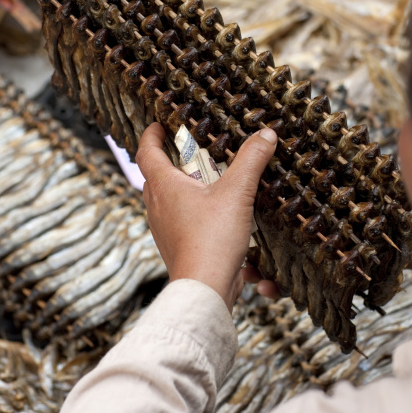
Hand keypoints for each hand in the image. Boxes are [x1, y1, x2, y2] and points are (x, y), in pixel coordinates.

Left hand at [136, 123, 277, 309]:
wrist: (204, 287)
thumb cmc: (213, 239)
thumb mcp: (237, 193)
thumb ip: (251, 161)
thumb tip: (265, 135)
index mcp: (163, 186)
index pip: (145, 152)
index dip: (151, 135)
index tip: (159, 125)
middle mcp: (157, 205)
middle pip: (155, 174)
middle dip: (171, 159)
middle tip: (191, 149)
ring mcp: (162, 227)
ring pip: (166, 197)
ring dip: (181, 185)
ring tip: (206, 179)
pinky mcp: (174, 244)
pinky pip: (176, 218)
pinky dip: (189, 207)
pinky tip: (213, 211)